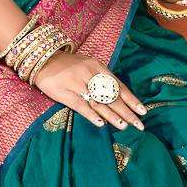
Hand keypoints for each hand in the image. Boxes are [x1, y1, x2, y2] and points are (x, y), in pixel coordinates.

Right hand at [31, 51, 146, 130]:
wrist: (43, 60)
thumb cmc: (69, 65)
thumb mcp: (89, 65)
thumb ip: (102, 79)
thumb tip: (120, 97)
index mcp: (98, 67)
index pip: (119, 86)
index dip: (131, 99)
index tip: (143, 111)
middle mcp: (89, 74)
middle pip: (111, 96)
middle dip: (126, 112)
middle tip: (138, 125)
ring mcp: (77, 83)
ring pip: (98, 102)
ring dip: (112, 115)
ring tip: (123, 126)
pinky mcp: (64, 93)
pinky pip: (80, 106)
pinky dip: (91, 115)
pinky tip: (101, 124)